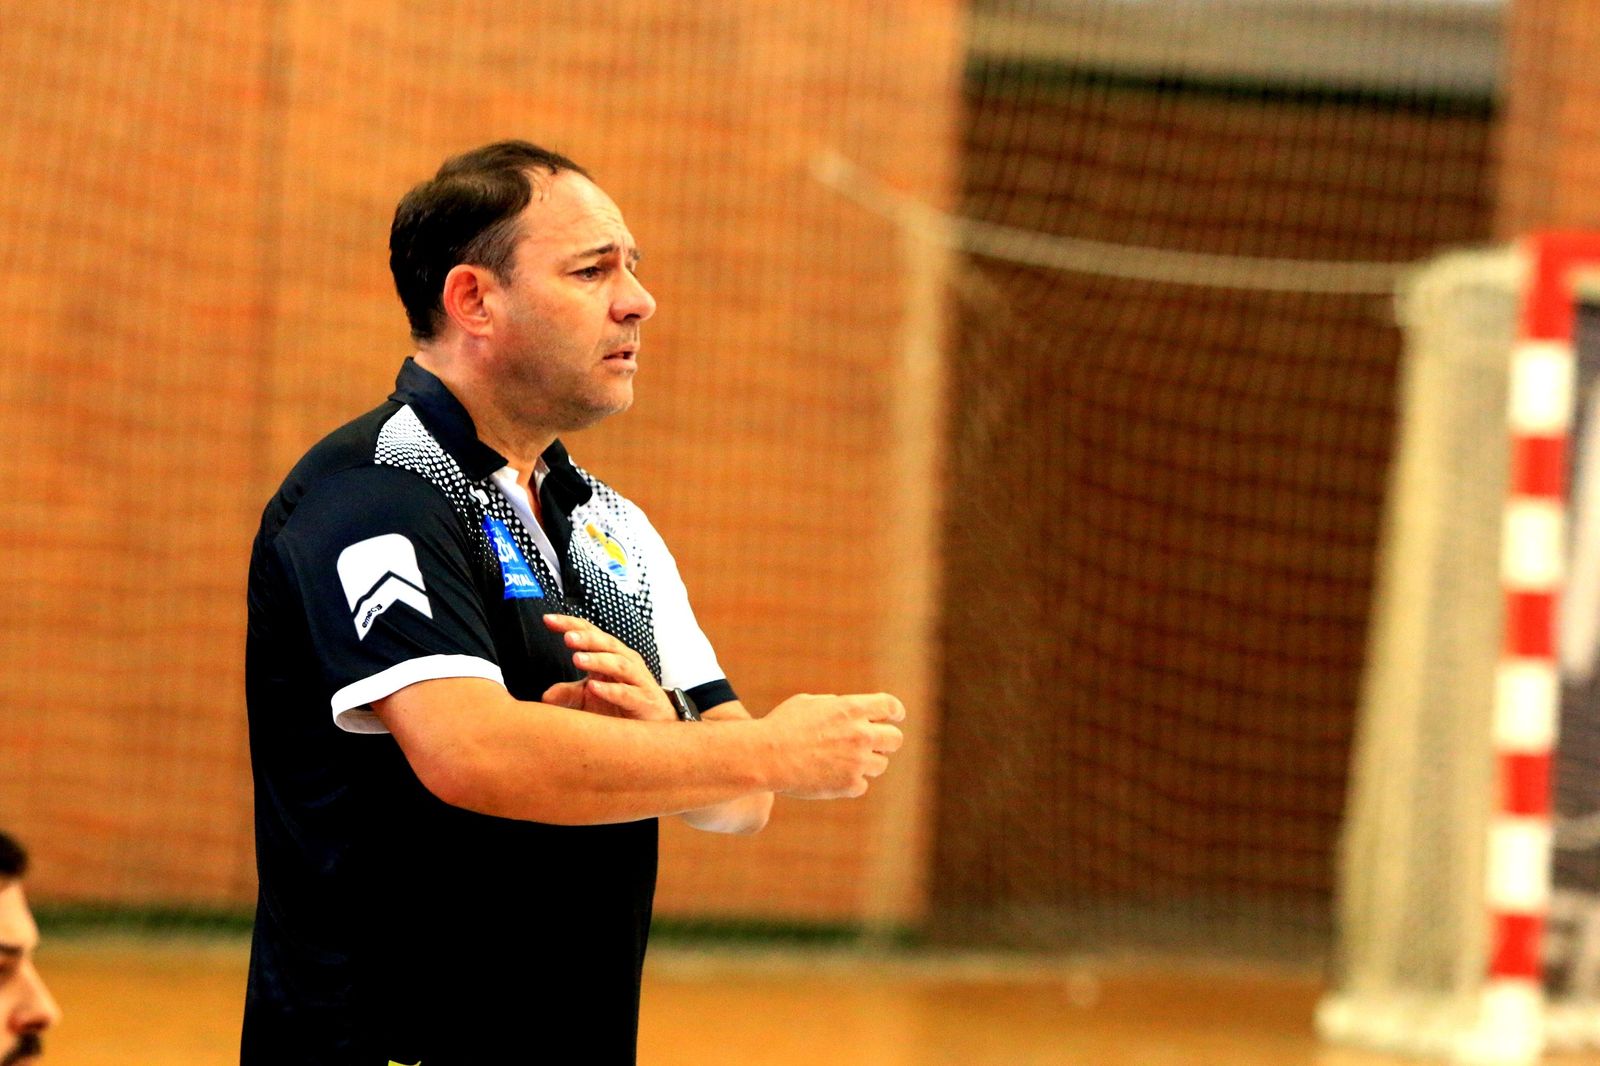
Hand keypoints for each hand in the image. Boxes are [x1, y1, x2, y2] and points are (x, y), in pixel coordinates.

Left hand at [540, 614, 674, 721]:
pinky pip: (627, 693)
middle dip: (586, 638)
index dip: (570, 624)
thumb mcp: (589, 698)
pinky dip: (611, 690)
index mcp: (609, 655)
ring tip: (577, 659)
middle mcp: (624, 661)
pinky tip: (595, 688)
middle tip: (567, 637)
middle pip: (605, 643)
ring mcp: (636, 680)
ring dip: (598, 660)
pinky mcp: (644, 700)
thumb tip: (545, 696)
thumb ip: (568, 693)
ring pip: (618, 664)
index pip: (589, 632)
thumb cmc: (622, 705)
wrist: (655, 725)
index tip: (547, 619)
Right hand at [763, 692, 905, 798]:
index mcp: (852, 709)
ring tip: (841, 762)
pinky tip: (830, 777)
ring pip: (880, 764)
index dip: (895, 711)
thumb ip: (835, 706)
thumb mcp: (809, 703)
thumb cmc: (782, 726)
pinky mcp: (850, 785)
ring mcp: (858, 761)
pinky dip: (849, 782)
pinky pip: (862, 784)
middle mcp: (861, 734)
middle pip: (895, 739)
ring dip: (866, 763)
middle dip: (885, 741)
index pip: (890, 706)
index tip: (895, 717)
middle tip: (873, 745)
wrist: (767, 757)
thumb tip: (847, 710)